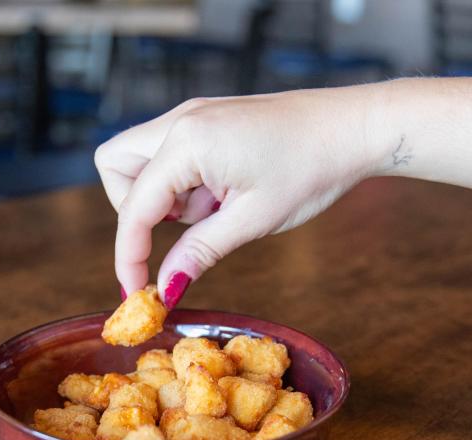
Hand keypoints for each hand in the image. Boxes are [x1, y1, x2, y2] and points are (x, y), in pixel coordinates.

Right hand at [94, 87, 390, 305]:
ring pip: (139, 160)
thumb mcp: (252, 221)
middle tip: (180, 230)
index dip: (129, 255)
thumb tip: (165, 288)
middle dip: (134, 210)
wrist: (355, 127)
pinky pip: (169, 156)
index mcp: (188, 142)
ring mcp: (193, 116)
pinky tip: (225, 195)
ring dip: (160, 196)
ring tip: (215, 211)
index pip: (134, 207)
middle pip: (116, 167)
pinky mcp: (207, 120)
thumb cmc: (312, 168)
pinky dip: (182, 184)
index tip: (136, 293)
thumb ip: (199, 252)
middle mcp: (181, 121)